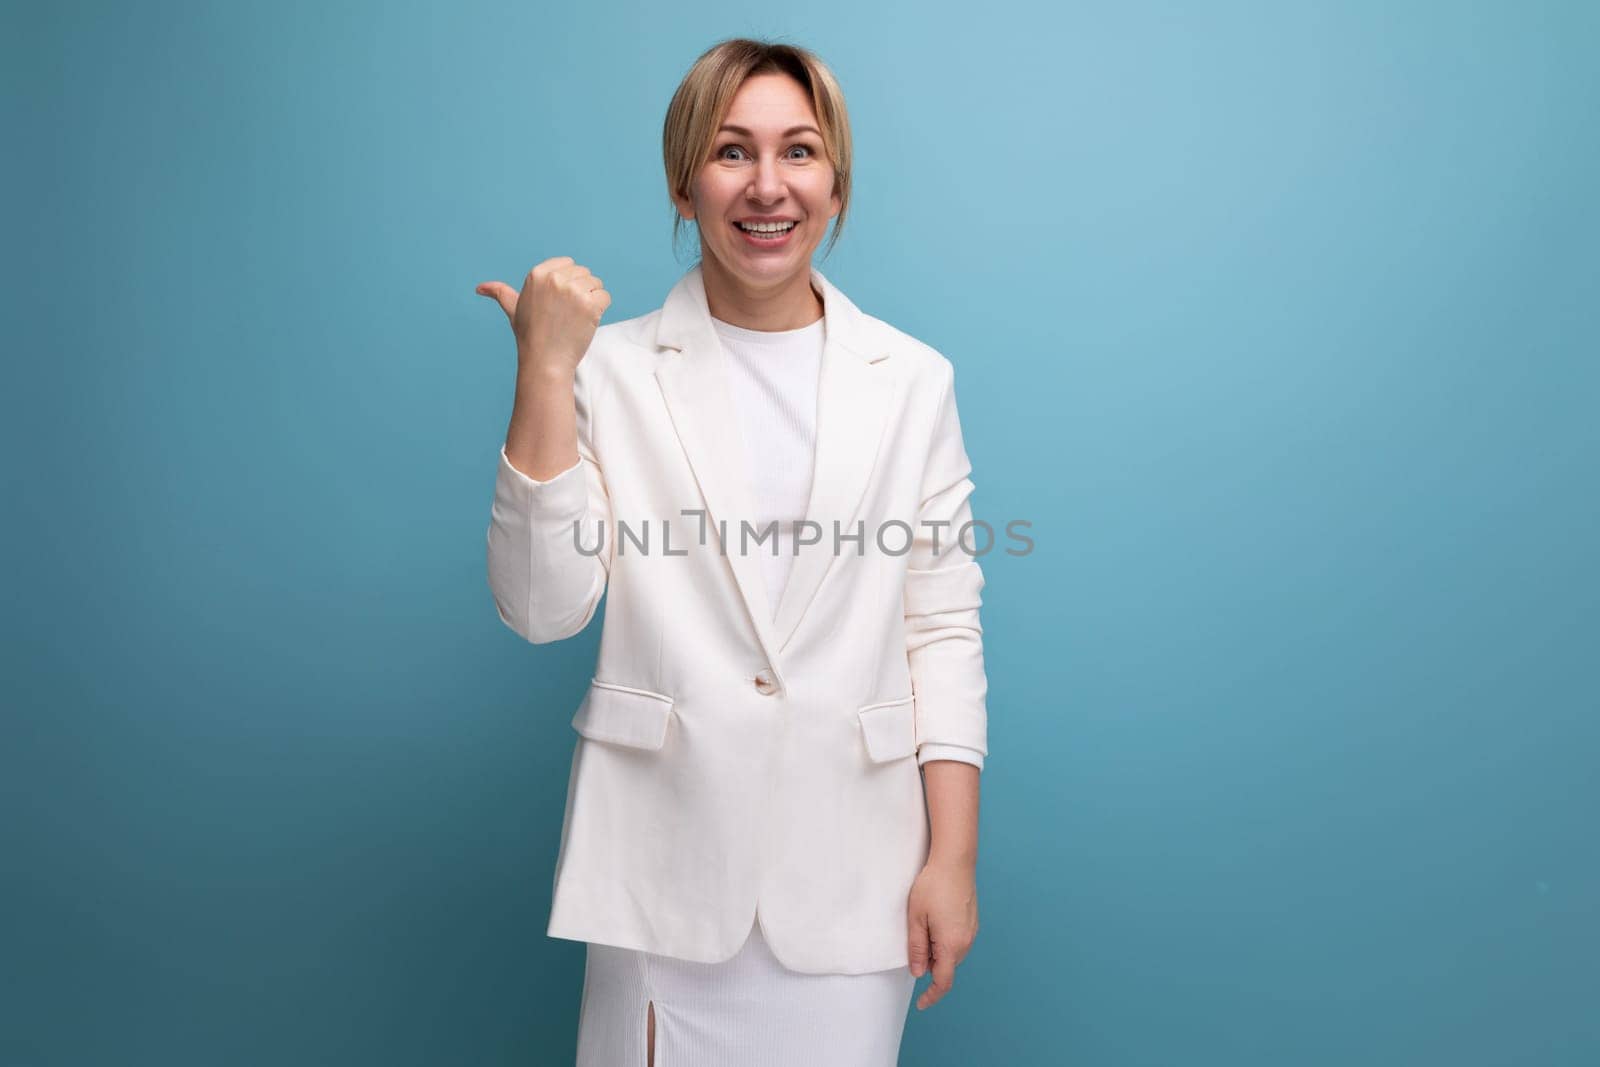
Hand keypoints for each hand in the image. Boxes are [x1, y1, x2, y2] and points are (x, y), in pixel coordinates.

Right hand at [475, 256, 611, 376]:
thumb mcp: (513, 310)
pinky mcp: (589, 304)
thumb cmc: (530, 336)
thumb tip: (480, 288)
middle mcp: (555, 278)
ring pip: (596, 284)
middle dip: (581, 291)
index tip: (560, 302)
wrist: (545, 360)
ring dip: (592, 300)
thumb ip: (500, 293)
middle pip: (584, 273)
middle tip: (567, 313)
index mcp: (537, 274)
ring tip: (575, 317)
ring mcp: (573, 290)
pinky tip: (586, 321)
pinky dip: (601, 309)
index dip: (569, 282)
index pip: (568, 264)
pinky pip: (605, 297)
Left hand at [906, 858, 978, 1009]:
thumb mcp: (916, 918)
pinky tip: (936, 921)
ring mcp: (972, 931)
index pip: (943, 981)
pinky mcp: (972, 922)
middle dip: (930, 965)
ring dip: (938, 952)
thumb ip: (917, 949)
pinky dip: (945, 942)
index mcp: (951, 945)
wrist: (955, 861)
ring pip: (953, 954)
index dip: (932, 995)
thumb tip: (919, 972)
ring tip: (924, 926)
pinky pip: (958, 942)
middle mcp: (966, 942)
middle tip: (915, 943)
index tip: (921, 1003)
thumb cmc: (933, 886)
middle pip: (947, 967)